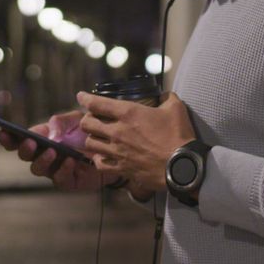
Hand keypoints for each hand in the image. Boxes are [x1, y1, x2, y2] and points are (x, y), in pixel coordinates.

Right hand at [0, 110, 110, 191]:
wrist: (115, 148)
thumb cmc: (92, 131)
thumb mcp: (77, 118)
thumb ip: (61, 121)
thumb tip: (49, 133)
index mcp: (42, 137)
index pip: (20, 138)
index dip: (9, 137)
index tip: (4, 132)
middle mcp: (45, 154)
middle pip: (25, 155)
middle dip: (24, 149)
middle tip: (31, 143)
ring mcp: (55, 168)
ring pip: (37, 169)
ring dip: (42, 160)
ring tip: (53, 151)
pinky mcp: (69, 181)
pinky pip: (59, 179)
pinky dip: (62, 170)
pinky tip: (70, 161)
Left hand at [77, 91, 195, 192]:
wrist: (182, 166)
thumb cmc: (179, 135)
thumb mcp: (175, 108)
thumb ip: (166, 98)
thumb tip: (164, 95)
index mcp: (128, 113)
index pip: (96, 103)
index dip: (85, 98)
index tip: (81, 96)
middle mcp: (118, 131)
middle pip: (86, 123)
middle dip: (87, 118)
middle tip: (94, 118)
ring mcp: (117, 151)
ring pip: (89, 143)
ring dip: (91, 138)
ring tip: (98, 136)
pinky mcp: (121, 168)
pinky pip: (100, 164)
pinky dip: (98, 159)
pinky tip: (103, 155)